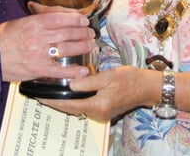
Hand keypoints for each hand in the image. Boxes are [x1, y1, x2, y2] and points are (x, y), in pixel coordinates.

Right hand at [0, 3, 95, 81]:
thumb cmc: (4, 37)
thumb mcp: (21, 22)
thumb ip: (39, 18)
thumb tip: (59, 15)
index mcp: (33, 23)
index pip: (59, 19)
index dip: (74, 19)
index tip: (84, 20)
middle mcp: (38, 37)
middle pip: (66, 33)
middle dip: (82, 33)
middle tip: (91, 33)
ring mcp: (38, 54)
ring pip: (66, 49)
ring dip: (82, 47)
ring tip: (90, 46)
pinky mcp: (37, 70)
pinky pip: (59, 71)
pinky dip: (73, 71)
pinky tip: (83, 70)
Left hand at [39, 66, 159, 122]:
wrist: (148, 87)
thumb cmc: (131, 79)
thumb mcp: (108, 76)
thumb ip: (88, 81)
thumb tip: (70, 83)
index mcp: (98, 106)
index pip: (70, 105)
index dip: (54, 101)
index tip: (40, 96)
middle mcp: (98, 113)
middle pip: (71, 109)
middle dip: (56, 102)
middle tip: (41, 93)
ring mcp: (101, 112)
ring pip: (77, 107)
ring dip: (64, 101)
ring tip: (50, 91)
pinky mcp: (103, 108)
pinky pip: (84, 105)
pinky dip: (74, 100)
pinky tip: (67, 91)